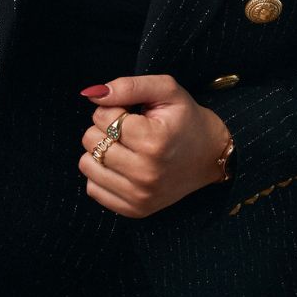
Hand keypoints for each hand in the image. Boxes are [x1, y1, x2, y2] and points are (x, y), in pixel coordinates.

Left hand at [78, 74, 232, 218]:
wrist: (210, 156)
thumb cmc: (186, 119)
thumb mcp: (166, 90)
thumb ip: (128, 86)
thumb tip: (91, 93)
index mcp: (154, 141)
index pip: (102, 117)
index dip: (114, 108)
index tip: (132, 113)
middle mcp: (145, 173)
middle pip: (91, 140)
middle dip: (105, 128)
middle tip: (129, 130)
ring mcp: (140, 196)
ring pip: (87, 164)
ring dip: (100, 151)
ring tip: (125, 147)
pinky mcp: (135, 210)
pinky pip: (93, 189)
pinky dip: (102, 174)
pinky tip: (123, 166)